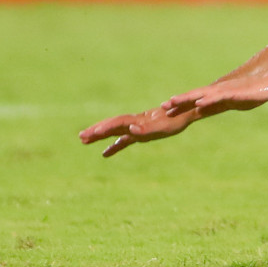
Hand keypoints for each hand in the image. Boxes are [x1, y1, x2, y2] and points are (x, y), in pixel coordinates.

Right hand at [79, 105, 198, 157]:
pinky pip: (124, 139)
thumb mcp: (163, 126)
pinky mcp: (143, 131)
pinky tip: (106, 153)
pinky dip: (114, 145)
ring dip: (100, 135)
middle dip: (96, 131)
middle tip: (80, 137)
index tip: (92, 133)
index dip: (104, 128)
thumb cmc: (176, 120)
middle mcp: (136, 122)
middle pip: (112, 125)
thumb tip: (131, 130)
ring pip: (115, 130)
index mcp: (138, 121)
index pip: (117, 123)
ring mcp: (138, 126)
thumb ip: (146, 129)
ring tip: (85, 141)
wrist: (187, 113)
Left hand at [162, 76, 267, 118]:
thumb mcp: (234, 102)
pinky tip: (199, 103)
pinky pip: (219, 97)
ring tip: (173, 102)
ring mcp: (227, 91)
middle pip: (195, 96)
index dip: (181, 104)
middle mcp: (219, 91)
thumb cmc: (255, 92)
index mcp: (218, 95)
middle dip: (179, 102)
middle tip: (162, 106)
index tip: (165, 110)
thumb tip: (203, 109)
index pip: (196, 100)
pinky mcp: (236, 93)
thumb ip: (219, 104)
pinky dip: (208, 100)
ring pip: (203, 95)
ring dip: (187, 99)